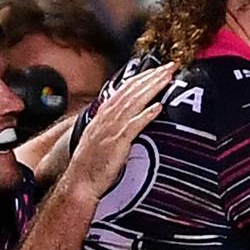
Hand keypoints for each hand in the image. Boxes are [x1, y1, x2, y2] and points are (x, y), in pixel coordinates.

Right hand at [64, 62, 176, 200]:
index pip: (125, 89)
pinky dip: (146, 114)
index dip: (142, 77)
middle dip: (152, 76)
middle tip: (170, 66)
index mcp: (103, 115)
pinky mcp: (117, 142)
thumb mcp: (101, 137)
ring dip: (153, 88)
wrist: (79, 183)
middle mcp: (106, 117)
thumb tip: (129, 116)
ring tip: (168, 78)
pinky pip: (134, 125)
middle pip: (132, 91)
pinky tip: (158, 107)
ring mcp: (111, 128)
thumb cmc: (91, 164)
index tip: (158, 69)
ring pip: (135, 102)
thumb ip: (113, 124)